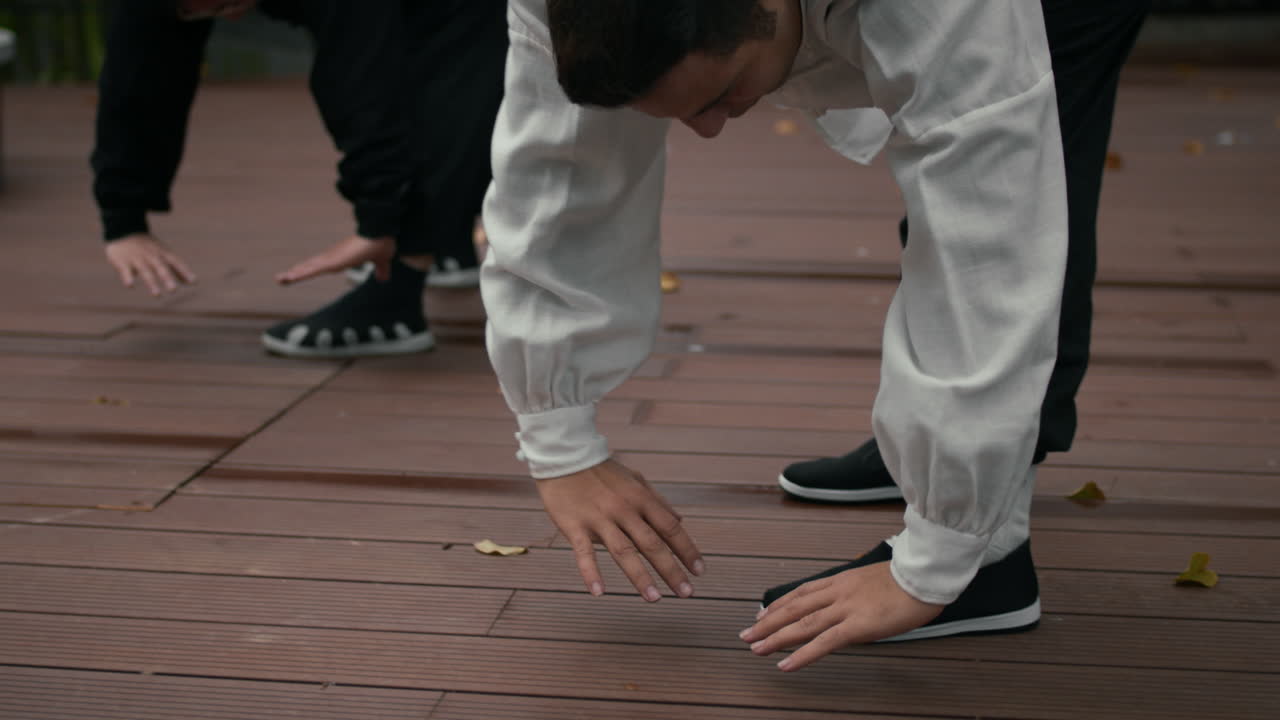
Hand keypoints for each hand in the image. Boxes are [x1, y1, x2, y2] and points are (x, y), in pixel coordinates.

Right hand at [104, 233, 196, 296]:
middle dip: (167, 278)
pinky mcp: (123, 262)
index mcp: (163, 254)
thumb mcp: (164, 255)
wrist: (123, 230)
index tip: (193, 282)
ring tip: (157, 295)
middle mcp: (151, 256)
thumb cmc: (149, 247)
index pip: (175, 262)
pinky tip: (130, 285)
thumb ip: (177, 269)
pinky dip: (128, 277)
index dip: (184, 271)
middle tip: (173, 290)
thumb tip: (192, 282)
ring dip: (151, 283)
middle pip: (160, 267)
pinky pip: (125, 270)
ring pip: (145, 271)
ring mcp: (137, 259)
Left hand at [274, 235, 394, 284]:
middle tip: (280, 278)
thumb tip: (383, 278)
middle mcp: (333, 257)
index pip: (321, 266)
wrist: (382, 232)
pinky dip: (302, 274)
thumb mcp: (381, 261)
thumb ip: (380, 269)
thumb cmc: (381, 243)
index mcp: (341, 258)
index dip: (309, 270)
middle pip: (310, 267)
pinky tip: (292, 277)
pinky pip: (314, 270)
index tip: (297, 274)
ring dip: (294, 274)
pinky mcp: (333, 262)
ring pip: (309, 269)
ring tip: (280, 279)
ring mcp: (332, 259)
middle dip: (296, 273)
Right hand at [537, 459, 703, 601]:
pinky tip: (599, 592)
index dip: (687, 550)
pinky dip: (591, 572)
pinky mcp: (574, 526)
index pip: (670, 528)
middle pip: (652, 544)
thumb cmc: (602, 471)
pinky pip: (584, 553)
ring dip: (640, 577)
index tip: (699, 570)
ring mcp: (599, 518)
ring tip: (654, 599)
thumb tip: (680, 520)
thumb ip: (658, 501)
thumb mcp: (635, 479)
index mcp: (641, 498)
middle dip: (671, 570)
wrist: (564, 455)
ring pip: (623, 551)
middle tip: (686, 593)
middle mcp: (624, 509)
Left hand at [739, 561, 943, 671]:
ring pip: (802, 624)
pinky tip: (786, 664)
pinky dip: (802, 654)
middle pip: (794, 607)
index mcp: (841, 580)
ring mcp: (846, 608)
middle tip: (747, 635)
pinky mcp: (858, 625)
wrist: (927, 575)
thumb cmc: (909, 580)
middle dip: (768, 622)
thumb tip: (850, 606)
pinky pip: (824, 642)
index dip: (779, 604)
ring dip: (775, 637)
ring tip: (755, 648)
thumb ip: (856, 592)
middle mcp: (837, 592)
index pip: (801, 592)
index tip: (762, 614)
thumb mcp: (875, 581)